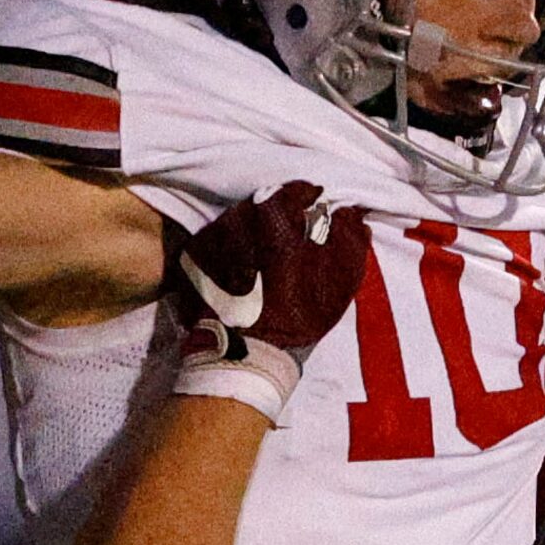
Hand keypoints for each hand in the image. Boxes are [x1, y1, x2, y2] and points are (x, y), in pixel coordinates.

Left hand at [169, 182, 371, 418]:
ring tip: (265, 252)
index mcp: (277, 217)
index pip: (296, 191)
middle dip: (279, 212)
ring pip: (239, 218)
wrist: (247, 354)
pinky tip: (242, 266)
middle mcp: (239, 219)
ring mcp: (213, 237)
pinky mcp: (194, 256)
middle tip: (290, 233)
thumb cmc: (299, 316)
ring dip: (253, 228)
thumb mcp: (338, 280)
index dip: (309, 198)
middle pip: (263, 202)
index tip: (314, 207)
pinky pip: (217, 240)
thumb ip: (349, 240)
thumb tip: (349, 213)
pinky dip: (231, 247)